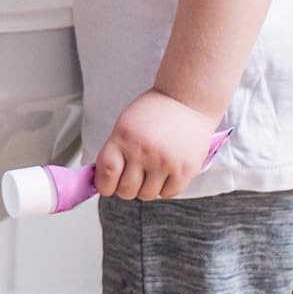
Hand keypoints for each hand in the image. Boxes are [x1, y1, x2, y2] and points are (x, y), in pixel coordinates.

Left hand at [95, 89, 217, 201]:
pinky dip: (165, 188)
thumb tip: (104, 181)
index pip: (107, 174)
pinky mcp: (185, 169)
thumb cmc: (155, 111)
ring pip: (146, 195)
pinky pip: (168, 194)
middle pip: (126, 190)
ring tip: (153, 170)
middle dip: (127, 187)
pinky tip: (167, 172)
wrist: (188, 99)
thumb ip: (115, 151)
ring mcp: (165, 161)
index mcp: (124, 137)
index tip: (108, 186)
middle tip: (134, 176)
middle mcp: (143, 150)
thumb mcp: (126, 124)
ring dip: (147, 187)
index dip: (105, 185)